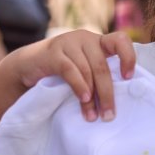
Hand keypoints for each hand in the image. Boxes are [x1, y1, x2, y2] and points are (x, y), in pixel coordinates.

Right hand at [8, 29, 136, 120]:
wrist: (26, 67)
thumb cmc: (60, 73)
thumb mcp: (84, 71)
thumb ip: (98, 76)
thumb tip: (118, 102)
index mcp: (98, 42)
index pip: (120, 40)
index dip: (128, 57)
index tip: (128, 78)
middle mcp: (85, 38)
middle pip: (102, 66)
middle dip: (107, 93)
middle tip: (109, 116)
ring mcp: (68, 42)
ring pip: (87, 70)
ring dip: (92, 96)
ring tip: (93, 116)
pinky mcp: (52, 52)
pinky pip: (70, 70)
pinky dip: (79, 86)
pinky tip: (83, 99)